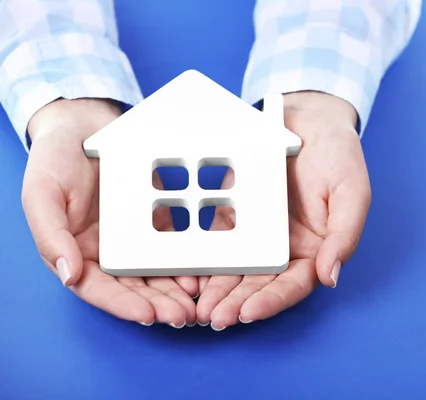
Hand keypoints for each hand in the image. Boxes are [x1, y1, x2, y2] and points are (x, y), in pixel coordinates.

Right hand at [22, 99, 197, 326]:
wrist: (84, 124)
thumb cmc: (55, 159)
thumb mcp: (42, 193)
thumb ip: (50, 234)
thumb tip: (68, 274)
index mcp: (77, 251)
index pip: (99, 289)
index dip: (123, 305)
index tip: (148, 314)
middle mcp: (106, 250)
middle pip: (133, 287)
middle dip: (158, 304)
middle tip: (183, 315)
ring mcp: (132, 236)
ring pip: (156, 271)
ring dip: (175, 289)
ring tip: (197, 300)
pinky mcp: (154, 219)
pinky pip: (172, 243)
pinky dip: (185, 258)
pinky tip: (202, 269)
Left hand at [196, 92, 370, 328]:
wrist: (308, 118)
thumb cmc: (338, 155)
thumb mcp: (352, 192)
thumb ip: (344, 235)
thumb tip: (330, 278)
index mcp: (314, 250)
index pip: (293, 285)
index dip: (271, 302)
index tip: (248, 313)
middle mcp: (284, 249)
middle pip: (259, 284)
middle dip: (237, 303)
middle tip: (213, 318)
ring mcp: (257, 234)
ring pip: (234, 269)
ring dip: (217, 290)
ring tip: (197, 307)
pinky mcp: (234, 215)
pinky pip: (217, 240)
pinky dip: (203, 259)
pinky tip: (187, 274)